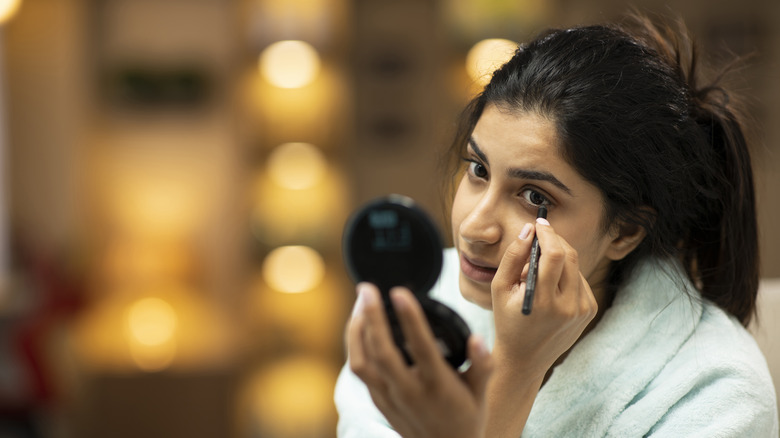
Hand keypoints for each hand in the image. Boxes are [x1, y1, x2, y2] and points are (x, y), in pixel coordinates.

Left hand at [347, 283, 493, 437]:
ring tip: (360, 302)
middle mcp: (410, 392)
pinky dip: (355, 344)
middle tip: (367, 289)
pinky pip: (360, 369)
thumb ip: (483, 365)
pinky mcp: (378, 401)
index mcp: (437, 385)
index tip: (399, 292)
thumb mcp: (482, 393)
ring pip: (362, 362)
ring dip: (356, 329)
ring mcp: (390, 398)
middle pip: (381, 352)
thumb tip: (477, 339)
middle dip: (371, 317)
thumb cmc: (466, 419)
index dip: (410, 318)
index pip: (421, 347)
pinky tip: (359, 326)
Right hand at [491, 219, 597, 377]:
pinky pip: (580, 280)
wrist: (525, 359)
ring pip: (576, 266)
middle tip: (541, 234)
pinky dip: (566, 273)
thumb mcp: (499, 289)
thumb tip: (529, 230)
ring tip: (539, 266)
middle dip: (555, 239)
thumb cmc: (507, 321)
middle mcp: (568, 307)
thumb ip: (513, 257)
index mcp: (543, 302)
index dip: (548, 233)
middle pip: (569, 256)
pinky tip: (551, 283)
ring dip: (559, 257)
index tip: (540, 222)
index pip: (554, 255)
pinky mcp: (589, 311)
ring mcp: (582, 310)